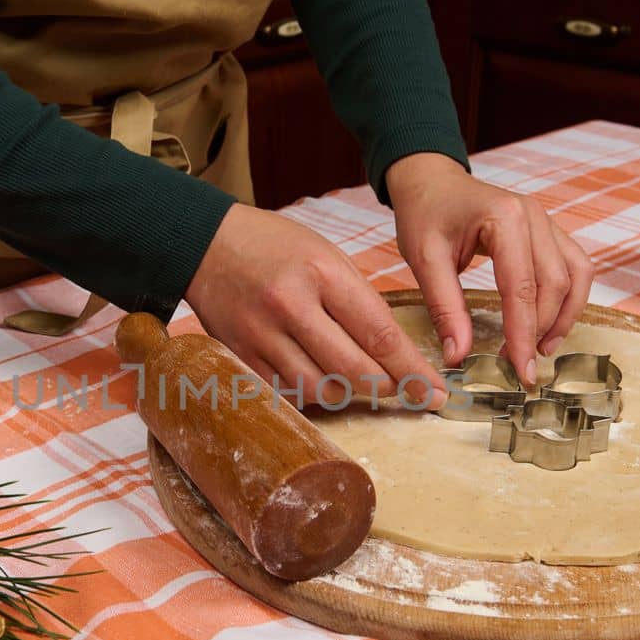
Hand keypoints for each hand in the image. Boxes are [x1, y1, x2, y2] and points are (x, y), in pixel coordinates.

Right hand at [185, 204, 447, 407]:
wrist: (205, 244)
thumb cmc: (273, 246)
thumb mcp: (325, 254)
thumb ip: (357, 300)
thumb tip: (393, 351)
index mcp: (322, 273)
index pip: (379, 334)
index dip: (412, 371)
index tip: (435, 394)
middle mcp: (291, 306)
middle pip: (353, 371)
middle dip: (386, 389)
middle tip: (401, 392)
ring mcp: (262, 335)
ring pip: (320, 391)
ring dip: (346, 394)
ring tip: (353, 381)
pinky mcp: (240, 356)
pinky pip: (286, 393)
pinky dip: (309, 394)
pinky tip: (317, 380)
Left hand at [386, 153, 593, 384]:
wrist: (430, 181)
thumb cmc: (425, 213)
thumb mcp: (424, 259)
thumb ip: (444, 307)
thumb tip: (459, 356)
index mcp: (505, 218)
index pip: (522, 287)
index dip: (524, 334)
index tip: (520, 371)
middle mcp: (535, 217)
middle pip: (555, 284)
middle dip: (541, 331)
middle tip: (521, 369)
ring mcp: (547, 221)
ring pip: (575, 276)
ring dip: (564, 317)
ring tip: (541, 350)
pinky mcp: (549, 231)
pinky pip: (574, 266)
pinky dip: (568, 298)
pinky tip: (550, 324)